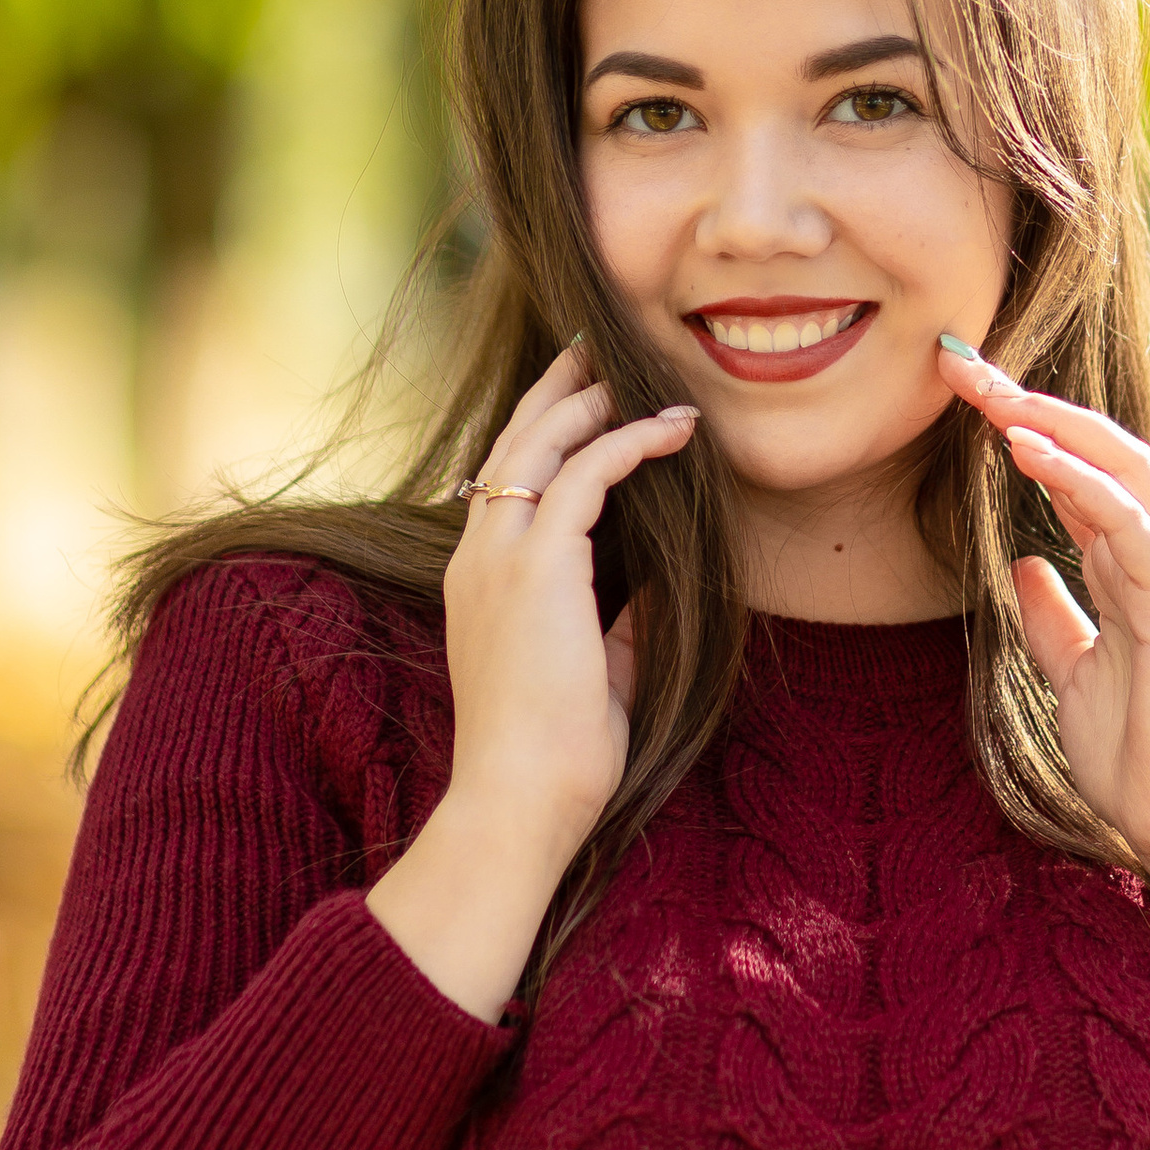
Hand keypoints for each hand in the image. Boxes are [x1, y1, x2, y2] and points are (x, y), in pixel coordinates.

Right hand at [367, 346, 696, 1018]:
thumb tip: (656, 589)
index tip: (582, 397)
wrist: (518, 802)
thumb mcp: (593, 670)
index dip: (542, 429)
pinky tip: (670, 429)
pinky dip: (629, 441)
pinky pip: (586, 475)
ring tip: (638, 370)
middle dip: (558, 389)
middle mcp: (478, 556)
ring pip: (542, 443)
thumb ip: (616, 622)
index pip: (506, 478)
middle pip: (515, 441)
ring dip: (593, 400)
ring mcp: (498, 558)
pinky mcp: (536, 567)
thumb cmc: (557, 757)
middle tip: (597, 347)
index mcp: (481, 578)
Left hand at [937, 339, 1149, 1051]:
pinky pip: (1129, 525)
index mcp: (1127, 571)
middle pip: (1100, 452)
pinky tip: (1027, 449)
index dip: (1025, 428)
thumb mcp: (1070, 676)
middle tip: (965, 365)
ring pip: (1122, 470)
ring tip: (993, 390)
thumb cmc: (1137, 757)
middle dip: (1033, 402)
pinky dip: (1079, 479)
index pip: (1076, 476)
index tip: (965, 395)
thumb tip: (1020, 567)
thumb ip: (1051, 617)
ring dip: (1055, 422)